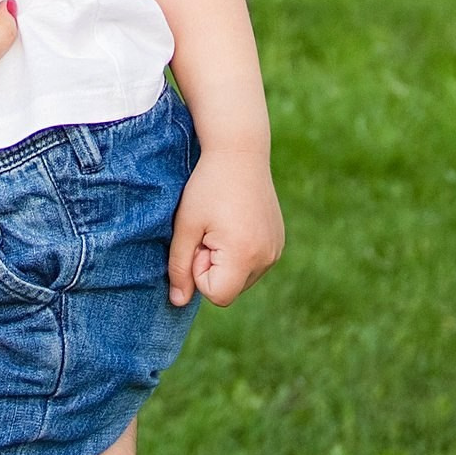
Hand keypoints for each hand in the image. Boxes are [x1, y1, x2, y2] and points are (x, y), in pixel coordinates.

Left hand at [166, 146, 282, 307]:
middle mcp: (267, 258)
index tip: (201, 240)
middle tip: (210, 228)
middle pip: (229, 288)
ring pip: (240, 278)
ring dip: (225, 259)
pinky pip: (252, 264)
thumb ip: (179, 267)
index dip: (200, 271)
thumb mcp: (186, 225)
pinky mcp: (278, 242)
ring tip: (222, 223)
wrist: (240, 151)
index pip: (217, 295)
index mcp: (245, 255)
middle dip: (213, 265)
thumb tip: (177, 303)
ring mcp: (276, 250)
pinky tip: (235, 221)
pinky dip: (239, 251)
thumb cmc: (207, 186)